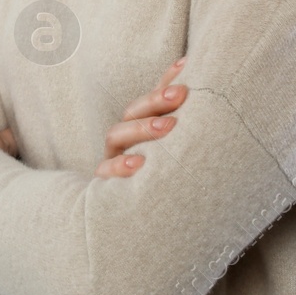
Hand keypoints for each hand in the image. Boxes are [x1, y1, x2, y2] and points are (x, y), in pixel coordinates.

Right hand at [95, 57, 188, 177]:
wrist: (151, 227)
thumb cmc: (165, 178)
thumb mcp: (174, 147)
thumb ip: (177, 111)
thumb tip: (189, 67)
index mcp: (139, 128)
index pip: (148, 100)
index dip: (163, 86)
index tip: (186, 76)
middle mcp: (124, 142)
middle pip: (131, 113)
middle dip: (155, 101)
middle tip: (180, 95)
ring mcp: (112, 162)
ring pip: (116, 136)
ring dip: (140, 129)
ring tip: (166, 127)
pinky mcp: (107, 187)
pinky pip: (106, 174)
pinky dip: (119, 168)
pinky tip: (138, 164)